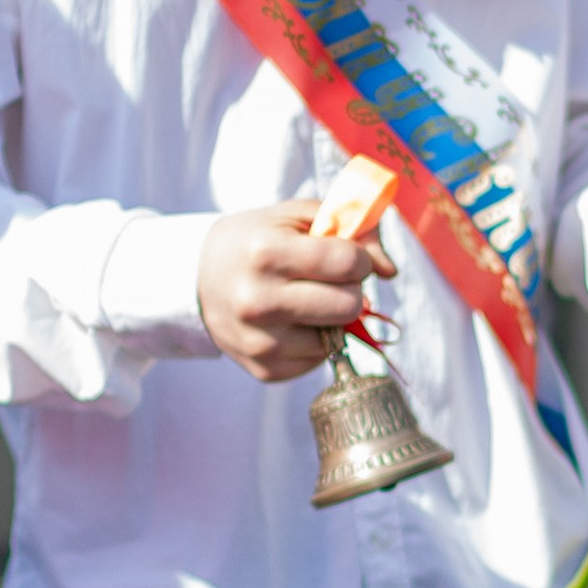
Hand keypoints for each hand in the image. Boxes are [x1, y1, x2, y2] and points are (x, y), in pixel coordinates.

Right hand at [198, 201, 394, 383]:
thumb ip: (353, 229)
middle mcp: (259, 301)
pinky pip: (320, 358)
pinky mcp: (265, 370)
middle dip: (349, 289)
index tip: (345, 257)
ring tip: (306, 299)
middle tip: (328, 280)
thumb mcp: (297, 218)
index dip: (358, 259)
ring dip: (333, 317)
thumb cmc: (256, 241)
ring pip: (339, 335)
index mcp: (266, 254)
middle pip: (349, 304)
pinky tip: (291, 321)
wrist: (197, 279)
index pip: (348, 263)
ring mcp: (260, 342)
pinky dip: (315, 339)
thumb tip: (390, 271)